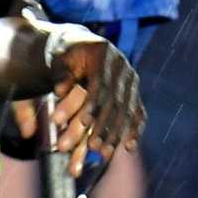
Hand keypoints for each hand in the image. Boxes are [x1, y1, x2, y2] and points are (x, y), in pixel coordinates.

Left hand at [47, 30, 143, 176]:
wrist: (82, 44)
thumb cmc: (65, 53)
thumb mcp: (59, 57)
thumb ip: (60, 73)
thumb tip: (58, 91)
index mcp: (104, 55)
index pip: (100, 84)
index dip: (92, 105)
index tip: (83, 124)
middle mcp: (123, 67)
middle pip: (116, 101)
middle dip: (105, 126)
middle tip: (93, 147)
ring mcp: (131, 80)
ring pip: (127, 110)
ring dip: (117, 134)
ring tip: (105, 154)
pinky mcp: (134, 91)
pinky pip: (138, 112)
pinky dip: (135, 130)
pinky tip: (129, 147)